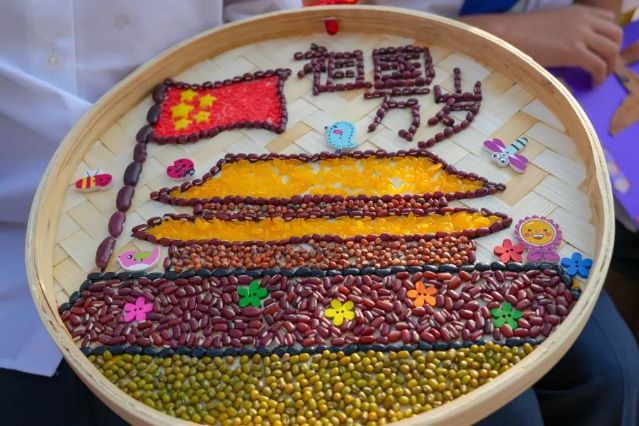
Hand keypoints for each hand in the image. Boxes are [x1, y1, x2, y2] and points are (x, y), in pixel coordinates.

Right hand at [462, 5, 622, 84]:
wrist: (507, 35)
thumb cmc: (521, 34)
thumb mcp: (550, 28)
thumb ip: (565, 35)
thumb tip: (568, 56)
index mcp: (577, 12)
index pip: (608, 20)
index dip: (609, 37)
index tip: (602, 51)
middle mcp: (583, 20)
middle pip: (615, 34)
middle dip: (614, 52)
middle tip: (606, 66)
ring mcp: (580, 35)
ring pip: (611, 49)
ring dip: (610, 64)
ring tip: (601, 76)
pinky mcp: (574, 51)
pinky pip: (598, 65)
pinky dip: (600, 76)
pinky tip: (593, 83)